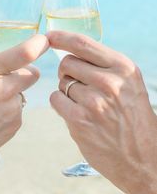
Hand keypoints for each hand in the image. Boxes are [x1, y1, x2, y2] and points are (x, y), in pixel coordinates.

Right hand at [0, 17, 48, 175]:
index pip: (24, 53)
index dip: (38, 44)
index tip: (44, 40)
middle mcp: (6, 90)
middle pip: (33, 73)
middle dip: (23, 72)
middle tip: (4, 77)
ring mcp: (13, 110)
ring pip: (25, 92)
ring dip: (14, 92)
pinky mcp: (15, 125)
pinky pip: (20, 110)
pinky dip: (10, 109)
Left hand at [48, 31, 156, 193]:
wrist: (144, 158)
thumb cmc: (134, 118)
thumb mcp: (129, 83)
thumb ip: (104, 66)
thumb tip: (72, 51)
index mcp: (123, 68)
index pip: (84, 44)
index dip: (62, 37)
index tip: (49, 35)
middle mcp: (109, 81)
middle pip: (68, 62)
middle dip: (68, 71)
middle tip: (79, 85)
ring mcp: (94, 102)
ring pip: (62, 82)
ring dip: (67, 90)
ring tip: (85, 104)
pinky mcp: (80, 120)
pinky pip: (56, 99)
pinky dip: (61, 104)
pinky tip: (77, 113)